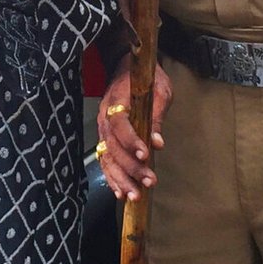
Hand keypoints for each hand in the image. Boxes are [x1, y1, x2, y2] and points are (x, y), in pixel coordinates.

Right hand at [95, 63, 171, 202]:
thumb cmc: (146, 78)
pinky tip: (121, 193)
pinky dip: (112, 178)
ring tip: (136, 196)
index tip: (146, 154)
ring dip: (121, 179)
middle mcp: (105, 118)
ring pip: (107, 158)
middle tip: (149, 182)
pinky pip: (105, 161)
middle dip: (131, 167)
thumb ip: (157, 116)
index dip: (131, 141)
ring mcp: (103, 130)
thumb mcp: (159, 91)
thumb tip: (158, 143)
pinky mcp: (105, 139)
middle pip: (113, 147)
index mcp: (116, 101)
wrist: (127, 67)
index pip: (120, 124)